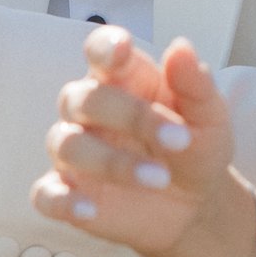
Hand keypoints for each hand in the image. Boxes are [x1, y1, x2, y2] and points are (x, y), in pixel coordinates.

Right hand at [34, 28, 255, 256]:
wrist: (195, 205)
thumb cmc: (196, 147)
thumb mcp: (209, 117)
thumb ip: (196, 84)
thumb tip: (181, 47)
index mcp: (123, 80)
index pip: (101, 52)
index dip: (105, 47)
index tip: (122, 49)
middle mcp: (90, 111)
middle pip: (83, 98)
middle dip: (128, 115)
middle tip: (179, 140)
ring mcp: (75, 153)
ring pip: (68, 145)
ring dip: (111, 163)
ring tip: (160, 179)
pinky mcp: (67, 193)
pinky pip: (46, 194)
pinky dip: (61, 201)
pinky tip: (88, 210)